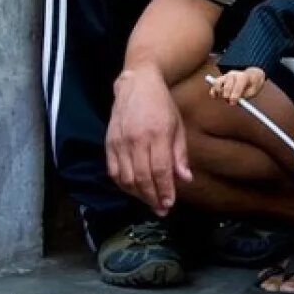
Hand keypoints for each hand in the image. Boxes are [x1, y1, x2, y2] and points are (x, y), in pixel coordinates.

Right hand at [106, 65, 193, 217]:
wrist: (136, 84)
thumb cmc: (161, 104)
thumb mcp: (178, 126)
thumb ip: (180, 154)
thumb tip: (185, 179)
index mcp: (157, 134)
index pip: (160, 170)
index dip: (165, 190)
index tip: (169, 204)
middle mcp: (136, 139)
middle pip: (142, 178)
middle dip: (152, 198)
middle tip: (161, 209)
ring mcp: (120, 142)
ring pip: (126, 178)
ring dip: (138, 195)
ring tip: (150, 201)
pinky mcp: (109, 143)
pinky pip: (113, 171)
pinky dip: (123, 185)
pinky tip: (133, 190)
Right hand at [208, 67, 265, 105]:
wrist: (251, 76)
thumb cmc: (252, 86)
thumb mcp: (253, 92)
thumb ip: (244, 96)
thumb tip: (236, 101)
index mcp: (243, 76)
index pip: (237, 86)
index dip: (234, 95)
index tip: (232, 103)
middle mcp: (233, 74)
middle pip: (227, 85)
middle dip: (227, 95)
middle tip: (230, 103)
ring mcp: (226, 76)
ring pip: (218, 83)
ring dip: (219, 92)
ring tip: (225, 98)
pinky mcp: (221, 78)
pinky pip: (214, 84)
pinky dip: (213, 91)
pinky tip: (214, 96)